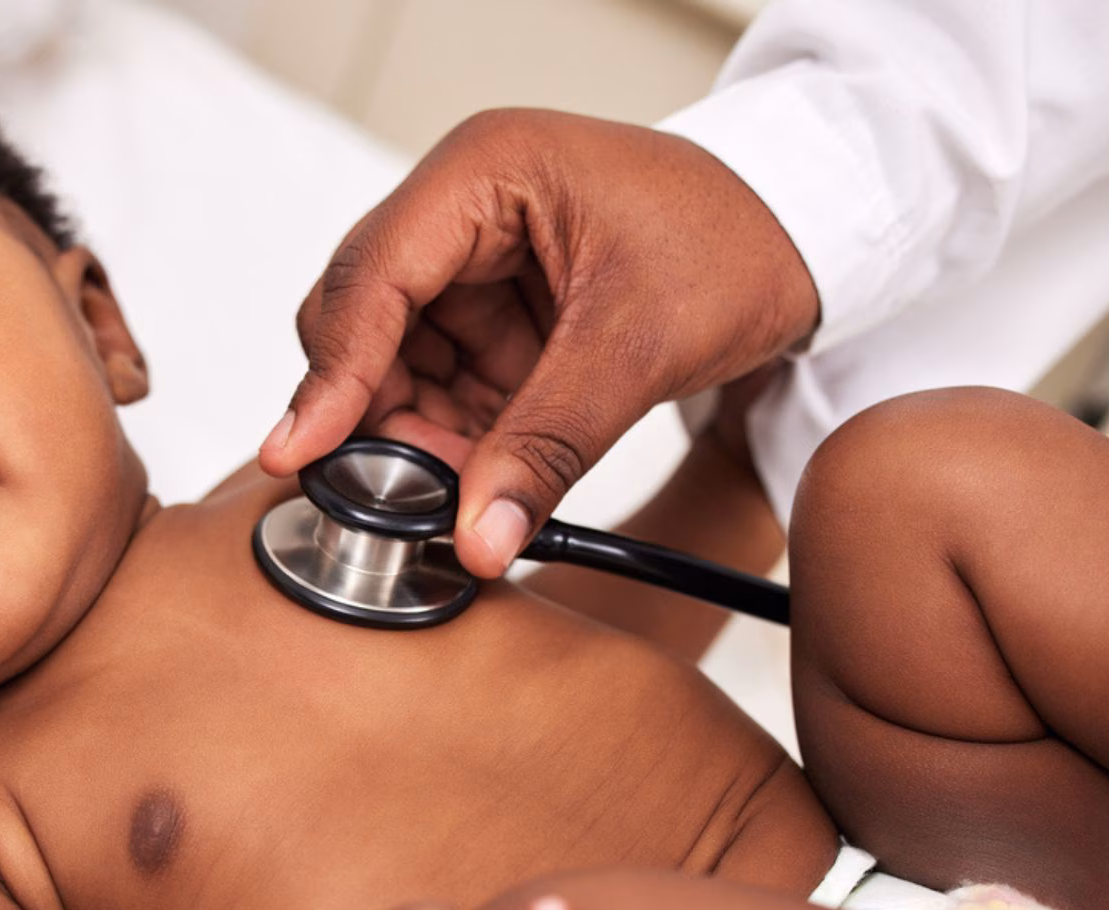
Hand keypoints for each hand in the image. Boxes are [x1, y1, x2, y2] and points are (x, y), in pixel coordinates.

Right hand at [263, 108, 817, 576]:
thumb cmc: (738, 239)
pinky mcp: (497, 312)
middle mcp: (461, 210)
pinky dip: (456, 438)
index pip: (372, 276)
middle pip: (363, 320)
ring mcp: (474, 263)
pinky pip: (444, 384)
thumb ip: (549, 443)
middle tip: (402, 496)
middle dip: (376, 413)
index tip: (300, 452)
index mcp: (482, 173)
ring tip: (460, 494)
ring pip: (394, 363)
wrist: (807, 234)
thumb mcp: (640, 343)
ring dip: (416, 435)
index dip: (331, 372)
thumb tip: (476, 536)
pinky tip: (482, 478)